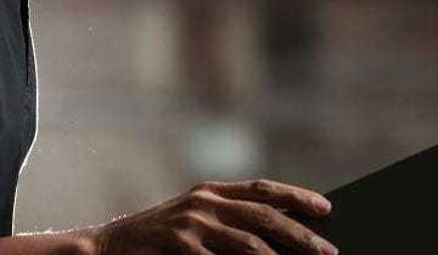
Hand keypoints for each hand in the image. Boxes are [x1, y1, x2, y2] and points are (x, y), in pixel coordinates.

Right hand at [88, 179, 336, 254]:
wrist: (109, 247)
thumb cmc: (157, 241)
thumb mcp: (192, 221)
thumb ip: (227, 222)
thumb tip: (276, 235)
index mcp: (209, 191)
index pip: (261, 189)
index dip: (295, 196)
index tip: (326, 208)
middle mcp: (203, 201)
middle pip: (264, 215)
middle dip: (301, 234)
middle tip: (329, 251)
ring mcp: (191, 222)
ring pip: (250, 241)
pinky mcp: (179, 245)